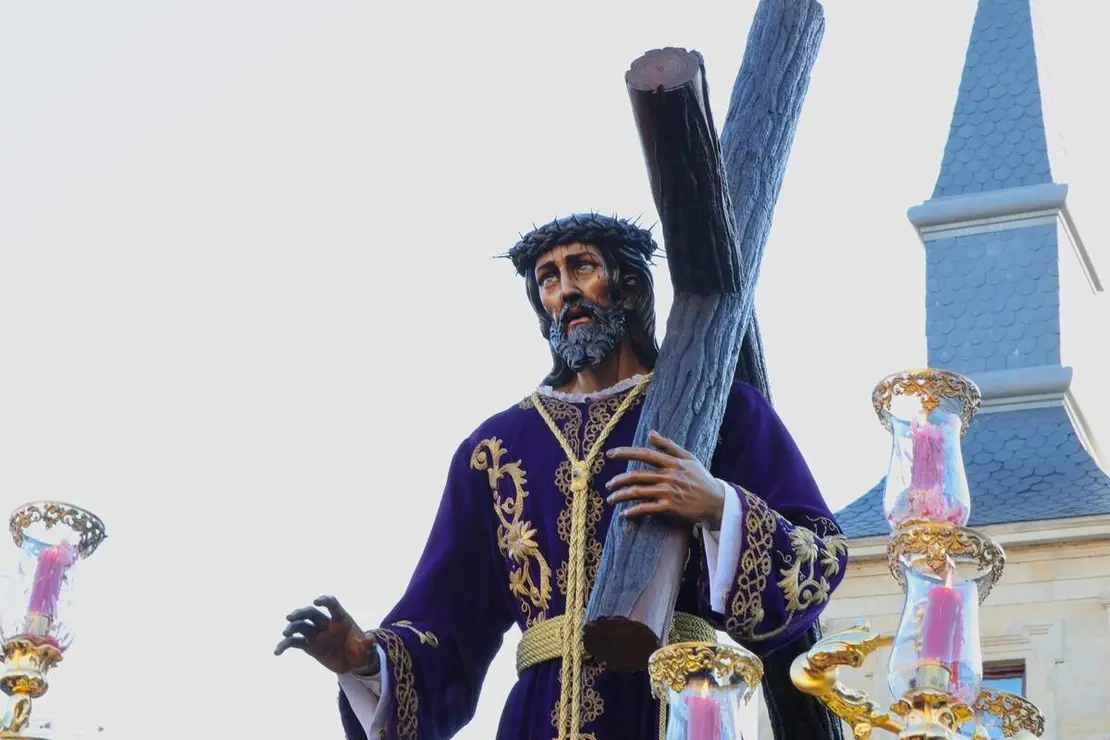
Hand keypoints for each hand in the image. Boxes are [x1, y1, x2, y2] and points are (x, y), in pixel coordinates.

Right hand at [274, 595, 378, 675]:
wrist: (354, 664)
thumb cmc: (362, 652)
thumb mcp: (367, 650)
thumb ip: (367, 644)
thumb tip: (370, 639)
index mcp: (341, 619)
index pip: (332, 605)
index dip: (325, 601)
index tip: (316, 601)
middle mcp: (326, 624)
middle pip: (311, 613)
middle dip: (301, 613)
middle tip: (290, 617)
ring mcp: (316, 634)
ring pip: (301, 626)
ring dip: (291, 627)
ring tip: (285, 633)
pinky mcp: (309, 646)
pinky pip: (295, 643)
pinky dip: (285, 645)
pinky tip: (277, 651)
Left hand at [605, 430, 724, 527]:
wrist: (717, 502)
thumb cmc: (701, 479)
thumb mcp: (689, 458)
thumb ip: (668, 446)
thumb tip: (651, 433)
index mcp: (672, 463)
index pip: (644, 454)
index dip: (625, 453)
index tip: (610, 454)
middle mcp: (668, 476)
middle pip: (636, 475)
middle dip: (618, 480)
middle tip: (608, 485)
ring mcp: (668, 492)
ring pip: (637, 492)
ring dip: (620, 496)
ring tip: (611, 499)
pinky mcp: (669, 507)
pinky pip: (646, 508)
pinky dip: (633, 511)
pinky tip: (624, 514)